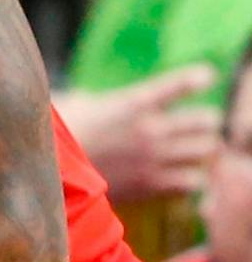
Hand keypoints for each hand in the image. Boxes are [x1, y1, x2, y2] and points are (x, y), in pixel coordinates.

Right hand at [55, 63, 222, 201]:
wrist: (53, 173)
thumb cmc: (58, 133)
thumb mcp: (76, 104)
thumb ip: (96, 101)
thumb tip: (91, 100)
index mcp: (132, 103)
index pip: (177, 85)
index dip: (197, 78)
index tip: (207, 76)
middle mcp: (150, 130)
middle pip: (207, 122)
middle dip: (206, 122)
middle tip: (199, 125)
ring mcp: (155, 159)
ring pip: (207, 152)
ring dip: (203, 151)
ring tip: (194, 151)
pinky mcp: (152, 185)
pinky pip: (193, 183)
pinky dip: (192, 179)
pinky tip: (180, 175)